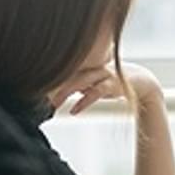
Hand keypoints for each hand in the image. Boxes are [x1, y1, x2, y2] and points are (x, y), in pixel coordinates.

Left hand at [47, 61, 163, 114]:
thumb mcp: (91, 81)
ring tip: (53, 105)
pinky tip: (73, 111)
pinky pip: (96, 92)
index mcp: (86, 62)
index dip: (48, 76)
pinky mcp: (113, 83)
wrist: (141, 82)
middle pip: (68, 72)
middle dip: (51, 84)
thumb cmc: (112, 81)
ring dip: (64, 93)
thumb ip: (75, 83)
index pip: (62, 67)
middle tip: (37, 98)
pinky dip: (83, 101)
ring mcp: (103, 73)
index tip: (33, 88)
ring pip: (80, 80)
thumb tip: (54, 92)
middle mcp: (93, 65)